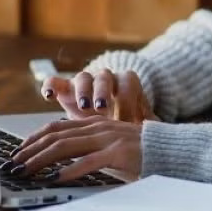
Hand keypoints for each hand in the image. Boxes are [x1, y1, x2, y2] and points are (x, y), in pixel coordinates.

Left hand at [12, 118, 144, 181]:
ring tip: (26, 171)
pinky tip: (56, 178)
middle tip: (13, 165)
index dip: (33, 139)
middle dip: (30, 151)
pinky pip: (88, 161)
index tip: (17, 152)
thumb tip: (60, 160)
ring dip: (41, 160)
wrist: (169, 148)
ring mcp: (107, 138)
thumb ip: (88, 147)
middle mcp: (97, 127)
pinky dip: (69, 170)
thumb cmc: (138, 151)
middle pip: (55, 136)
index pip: (55, 128)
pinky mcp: (118, 152)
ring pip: (65, 146)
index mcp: (93, 124)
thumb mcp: (108, 145)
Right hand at [40, 69, 156, 121]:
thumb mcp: (139, 122)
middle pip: (104, 78)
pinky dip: (51, 86)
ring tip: (82, 108)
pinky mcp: (65, 89)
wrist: (105, 112)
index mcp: (125, 83)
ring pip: (82, 78)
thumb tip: (162, 132)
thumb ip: (149, 126)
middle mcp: (104, 79)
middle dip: (102, 92)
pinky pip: (55, 82)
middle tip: (100, 108)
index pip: (127, 84)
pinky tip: (48, 96)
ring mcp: (83, 83)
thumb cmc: (126, 120)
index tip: (126, 120)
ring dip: (82, 92)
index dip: (126, 100)